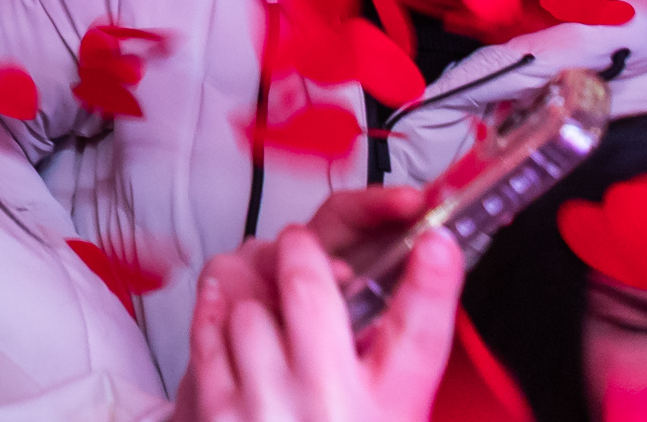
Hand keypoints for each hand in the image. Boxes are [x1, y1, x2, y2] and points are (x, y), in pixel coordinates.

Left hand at [172, 208, 459, 421]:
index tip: (437, 242)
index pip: (422, 336)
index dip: (432, 283)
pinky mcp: (217, 411)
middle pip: (313, 293)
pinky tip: (228, 308)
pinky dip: (217, 312)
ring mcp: (267, 406)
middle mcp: (330, 406)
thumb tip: (383, 327)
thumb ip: (392, 382)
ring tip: (267, 301)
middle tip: (305, 248)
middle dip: (305, 254)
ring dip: (258, 297)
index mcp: (390, 414)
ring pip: (251, 306)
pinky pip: (209, 332)